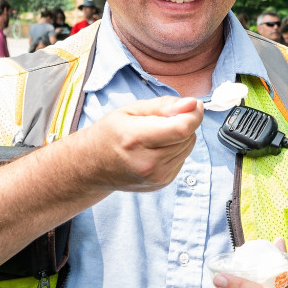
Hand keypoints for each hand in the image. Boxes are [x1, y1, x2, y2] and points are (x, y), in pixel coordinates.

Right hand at [77, 96, 202, 192]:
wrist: (93, 165)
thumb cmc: (111, 132)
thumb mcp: (131, 109)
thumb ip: (164, 105)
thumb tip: (192, 104)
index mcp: (136, 138)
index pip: (182, 128)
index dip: (194, 114)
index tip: (193, 104)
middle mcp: (147, 162)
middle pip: (188, 137)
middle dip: (186, 122)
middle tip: (167, 117)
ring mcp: (155, 176)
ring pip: (188, 148)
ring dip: (182, 136)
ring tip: (159, 133)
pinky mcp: (161, 183)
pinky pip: (182, 159)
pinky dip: (176, 149)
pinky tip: (157, 147)